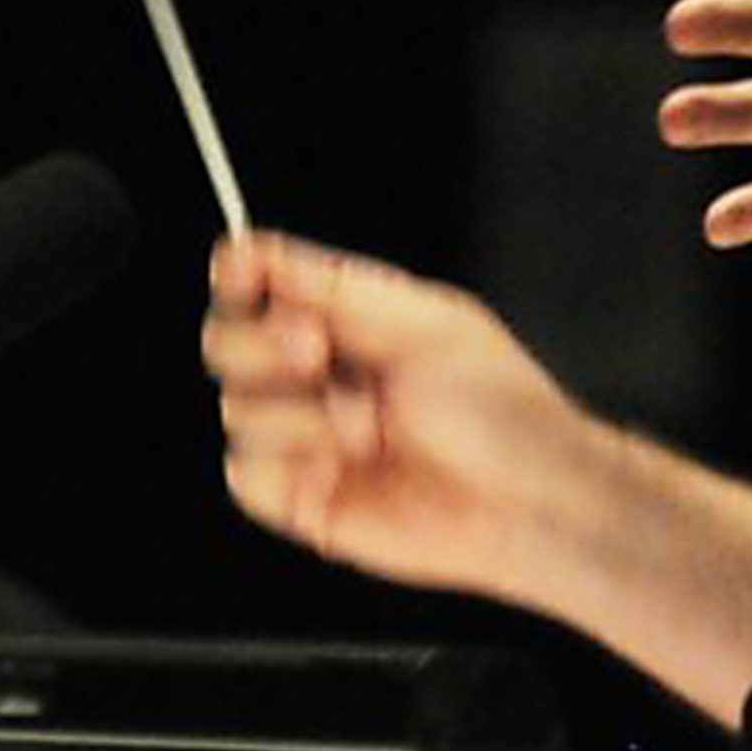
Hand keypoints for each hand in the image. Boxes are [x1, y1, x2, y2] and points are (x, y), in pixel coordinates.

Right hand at [201, 231, 590, 599]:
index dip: (239, 273)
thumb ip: (337, 286)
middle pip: (225, 342)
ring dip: (302, 414)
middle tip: (315, 347)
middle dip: (261, 340)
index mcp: (347, 324)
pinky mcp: (299, 500)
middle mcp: (317, 379)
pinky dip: (288, 463)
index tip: (240, 268)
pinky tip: (343, 465)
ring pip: (236, 408)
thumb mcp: (428, 323)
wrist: (526, 499)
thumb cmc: (500, 410)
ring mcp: (305, 440)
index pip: (261, 288)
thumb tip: (263, 250)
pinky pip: (245, 473)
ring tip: (368, 428)